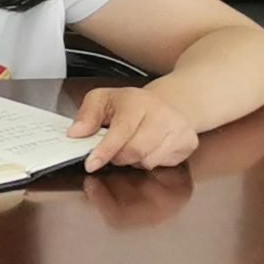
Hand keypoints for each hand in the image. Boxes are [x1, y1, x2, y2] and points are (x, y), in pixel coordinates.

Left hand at [69, 83, 199, 170]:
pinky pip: (163, 164)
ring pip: (148, 160)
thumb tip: (75, 133)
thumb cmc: (132, 105)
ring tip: (132, 145)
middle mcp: (161, 113)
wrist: (170, 103)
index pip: (121, 131)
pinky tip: (148, 149)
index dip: (105, 150)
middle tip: (113, 152)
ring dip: (133, 161)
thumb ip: (87, 115)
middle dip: (118, 157)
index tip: (92, 164)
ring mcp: (178, 128)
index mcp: (137, 101)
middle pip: (135, 150)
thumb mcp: (103, 100)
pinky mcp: (188, 142)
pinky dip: (149, 162)